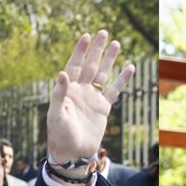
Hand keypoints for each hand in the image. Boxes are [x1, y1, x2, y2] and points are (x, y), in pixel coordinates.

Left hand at [47, 30, 134, 162]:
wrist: (73, 152)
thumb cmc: (60, 134)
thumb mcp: (56, 114)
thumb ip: (59, 94)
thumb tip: (62, 73)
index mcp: (67, 89)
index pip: (74, 65)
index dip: (79, 51)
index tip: (86, 36)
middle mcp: (80, 90)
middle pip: (89, 65)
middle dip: (96, 49)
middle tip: (103, 33)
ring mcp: (92, 98)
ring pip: (102, 74)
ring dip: (109, 60)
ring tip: (117, 43)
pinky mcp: (103, 108)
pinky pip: (114, 90)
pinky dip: (122, 80)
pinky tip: (130, 68)